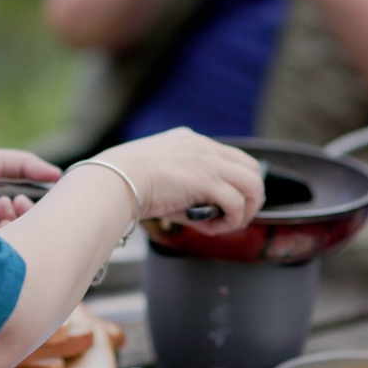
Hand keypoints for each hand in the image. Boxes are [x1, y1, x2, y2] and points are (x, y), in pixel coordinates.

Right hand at [94, 128, 263, 234]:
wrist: (114, 180)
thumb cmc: (124, 181)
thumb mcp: (157, 173)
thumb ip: (180, 186)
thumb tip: (196, 213)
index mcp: (190, 139)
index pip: (231, 158)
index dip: (234, 184)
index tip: (224, 203)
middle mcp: (204, 146)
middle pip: (251, 169)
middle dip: (250, 196)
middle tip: (235, 216)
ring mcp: (209, 162)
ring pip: (253, 184)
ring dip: (247, 209)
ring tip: (229, 224)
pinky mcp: (208, 181)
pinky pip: (237, 204)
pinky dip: (232, 221)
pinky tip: (214, 228)